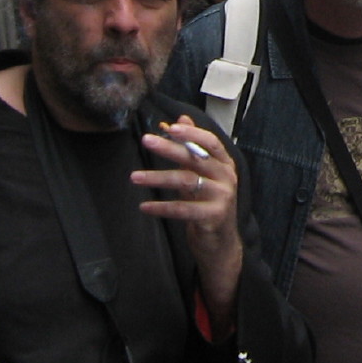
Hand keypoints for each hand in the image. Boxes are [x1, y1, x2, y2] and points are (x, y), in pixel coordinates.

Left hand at [135, 119, 242, 317]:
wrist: (221, 243)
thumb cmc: (208, 204)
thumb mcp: (201, 174)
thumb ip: (191, 147)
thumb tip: (176, 120)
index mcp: (225, 164)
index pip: (211, 141)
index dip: (191, 132)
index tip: (169, 127)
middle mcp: (226, 177)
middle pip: (195, 158)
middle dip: (168, 148)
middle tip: (146, 141)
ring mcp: (222, 197)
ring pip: (186, 182)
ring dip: (158, 178)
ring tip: (134, 177)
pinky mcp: (213, 217)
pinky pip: (183, 209)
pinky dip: (162, 207)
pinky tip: (145, 206)